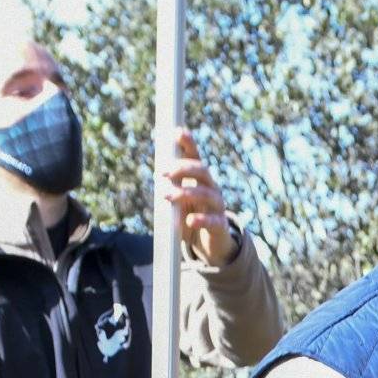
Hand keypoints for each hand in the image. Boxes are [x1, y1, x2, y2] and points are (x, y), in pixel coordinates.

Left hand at [158, 128, 236, 266]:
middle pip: (202, 171)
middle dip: (183, 168)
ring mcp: (217, 206)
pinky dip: (201, 220)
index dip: (188, 144)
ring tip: (166, 196)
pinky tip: (190, 221)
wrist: (210, 245)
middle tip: (163, 172)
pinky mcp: (219, 225)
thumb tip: (157, 173)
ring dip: (185, 193)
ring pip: (206, 194)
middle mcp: (211, 188)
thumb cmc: (191, 217)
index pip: (195, 157)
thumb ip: (171, 187)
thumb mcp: (178, 201)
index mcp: (200, 179)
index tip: (177, 132)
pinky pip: (213, 221)